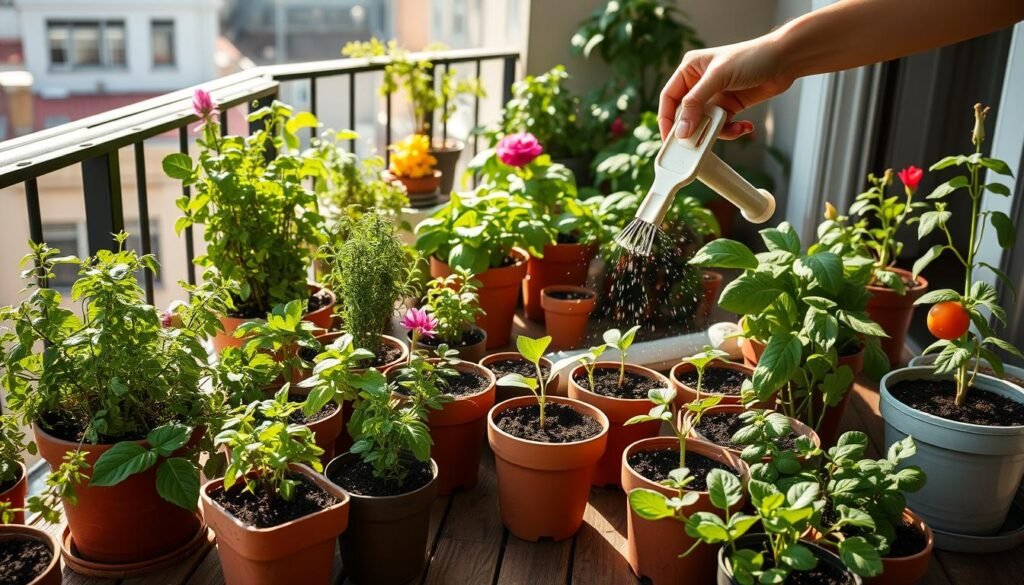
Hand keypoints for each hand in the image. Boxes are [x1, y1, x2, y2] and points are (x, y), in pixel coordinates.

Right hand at [660, 34, 794, 140]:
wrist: (785, 60)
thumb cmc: (752, 57)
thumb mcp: (719, 77)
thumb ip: (696, 103)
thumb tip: (681, 131)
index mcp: (690, 70)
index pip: (669, 98)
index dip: (667, 119)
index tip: (670, 140)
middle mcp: (699, 84)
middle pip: (685, 115)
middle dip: (694, 130)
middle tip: (697, 144)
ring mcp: (715, 97)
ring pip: (704, 124)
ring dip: (716, 132)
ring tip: (732, 128)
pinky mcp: (729, 107)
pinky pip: (722, 126)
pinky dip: (732, 131)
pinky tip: (745, 126)